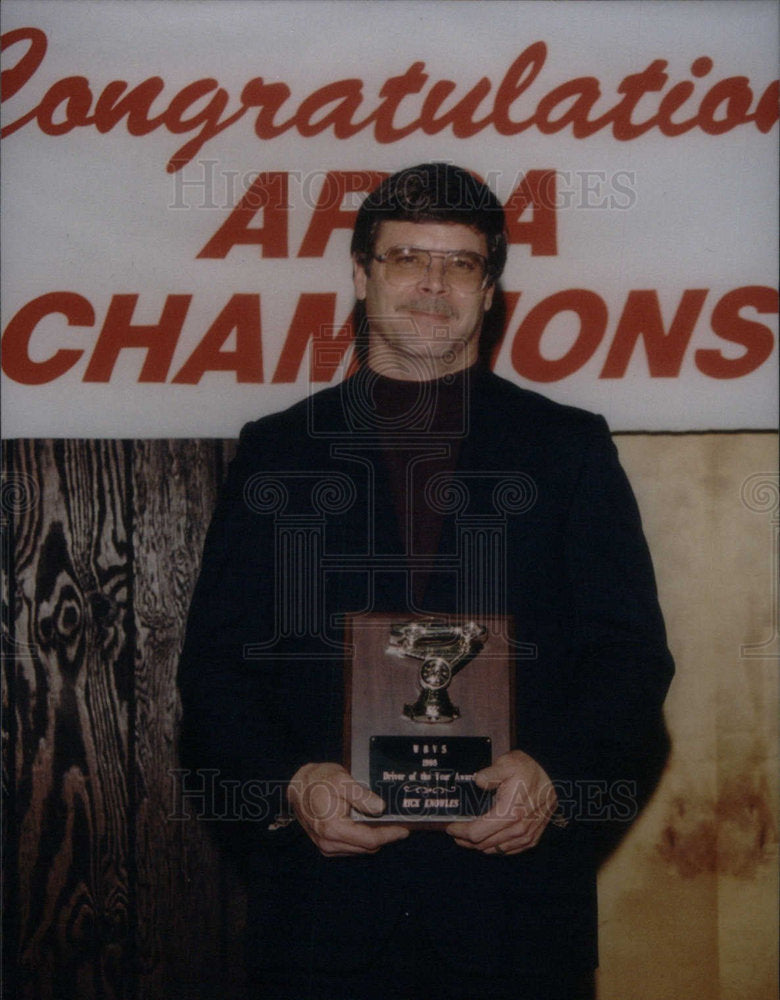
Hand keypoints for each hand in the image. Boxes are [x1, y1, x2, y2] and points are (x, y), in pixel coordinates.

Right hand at [288, 762, 409, 856]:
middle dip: (383, 836)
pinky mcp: (326, 846)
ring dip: (372, 838)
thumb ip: (361, 795)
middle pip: (367, 847)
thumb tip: (380, 808)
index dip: (390, 835)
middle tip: (396, 823)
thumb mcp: (342, 780)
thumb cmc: (319, 780)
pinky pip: (351, 847)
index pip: (370, 839)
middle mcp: (329, 843)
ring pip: (360, 849)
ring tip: (383, 823)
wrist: (298, 785)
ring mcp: (326, 846)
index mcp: (333, 828)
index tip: (404, 830)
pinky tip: (366, 825)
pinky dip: (361, 838)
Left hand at [445, 750, 556, 855]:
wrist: (552, 776)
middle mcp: (518, 829)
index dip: (459, 831)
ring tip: (466, 837)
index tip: (449, 826)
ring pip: (494, 850)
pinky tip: (486, 840)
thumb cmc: (528, 769)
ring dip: (478, 845)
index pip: (477, 832)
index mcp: (510, 812)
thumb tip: (476, 780)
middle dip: (465, 839)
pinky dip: (493, 847)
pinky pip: (507, 850)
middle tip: (454, 831)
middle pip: (483, 844)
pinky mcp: (531, 839)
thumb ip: (491, 773)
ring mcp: (526, 837)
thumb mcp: (508, 764)